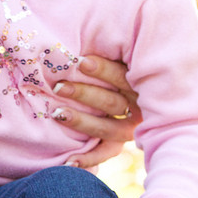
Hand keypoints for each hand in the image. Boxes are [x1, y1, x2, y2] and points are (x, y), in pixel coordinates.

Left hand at [53, 54, 140, 168]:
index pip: (123, 76)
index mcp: (140, 83)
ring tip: (57, 114)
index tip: (80, 61)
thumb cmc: (111, 68)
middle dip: (84, 94)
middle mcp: (138, 108)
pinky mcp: (118, 144)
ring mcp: (129, 128)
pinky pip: (105, 153)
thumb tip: (79, 36)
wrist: (138, 100)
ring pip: (108, 129)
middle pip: (112, 103)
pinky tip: (68, 161)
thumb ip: (107, 50)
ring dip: (81, 122)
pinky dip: (88, 159)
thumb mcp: (119, 56)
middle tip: (58, 87)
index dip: (103, 69)